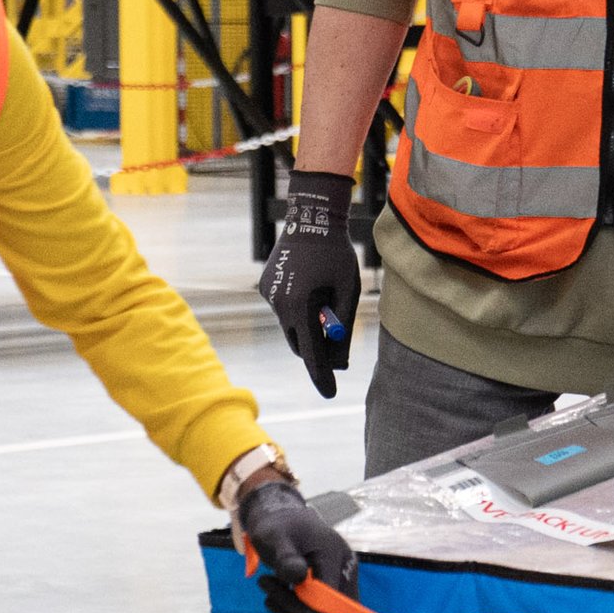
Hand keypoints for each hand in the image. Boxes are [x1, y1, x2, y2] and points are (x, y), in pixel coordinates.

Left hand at [234, 470, 359, 612]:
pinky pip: (323, 610)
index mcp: (333, 554)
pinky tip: (276, 598)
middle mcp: (344, 567)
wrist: (280, 517)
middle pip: (334, 612)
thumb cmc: (276, 526)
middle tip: (270, 598)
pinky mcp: (333, 584)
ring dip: (295, 611)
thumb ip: (285, 557)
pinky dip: (299, 611)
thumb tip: (297, 577)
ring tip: (268, 590)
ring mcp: (341, 576)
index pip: (333, 600)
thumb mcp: (274, 537)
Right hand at [258, 171, 362, 398]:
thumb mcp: (348, 291)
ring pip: (290, 325)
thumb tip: (339, 360)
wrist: (310, 218)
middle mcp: (280, 305)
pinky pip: (283, 308)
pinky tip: (309, 285)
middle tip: (336, 350)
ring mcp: (269, 296)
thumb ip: (342, 326)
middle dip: (316, 349)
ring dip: (306, 324)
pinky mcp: (265, 287)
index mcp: (302, 307)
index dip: (322, 375)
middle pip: (299, 343)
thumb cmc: (337, 255)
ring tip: (323, 298)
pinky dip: (296, 308)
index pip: (312, 353)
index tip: (329, 394)